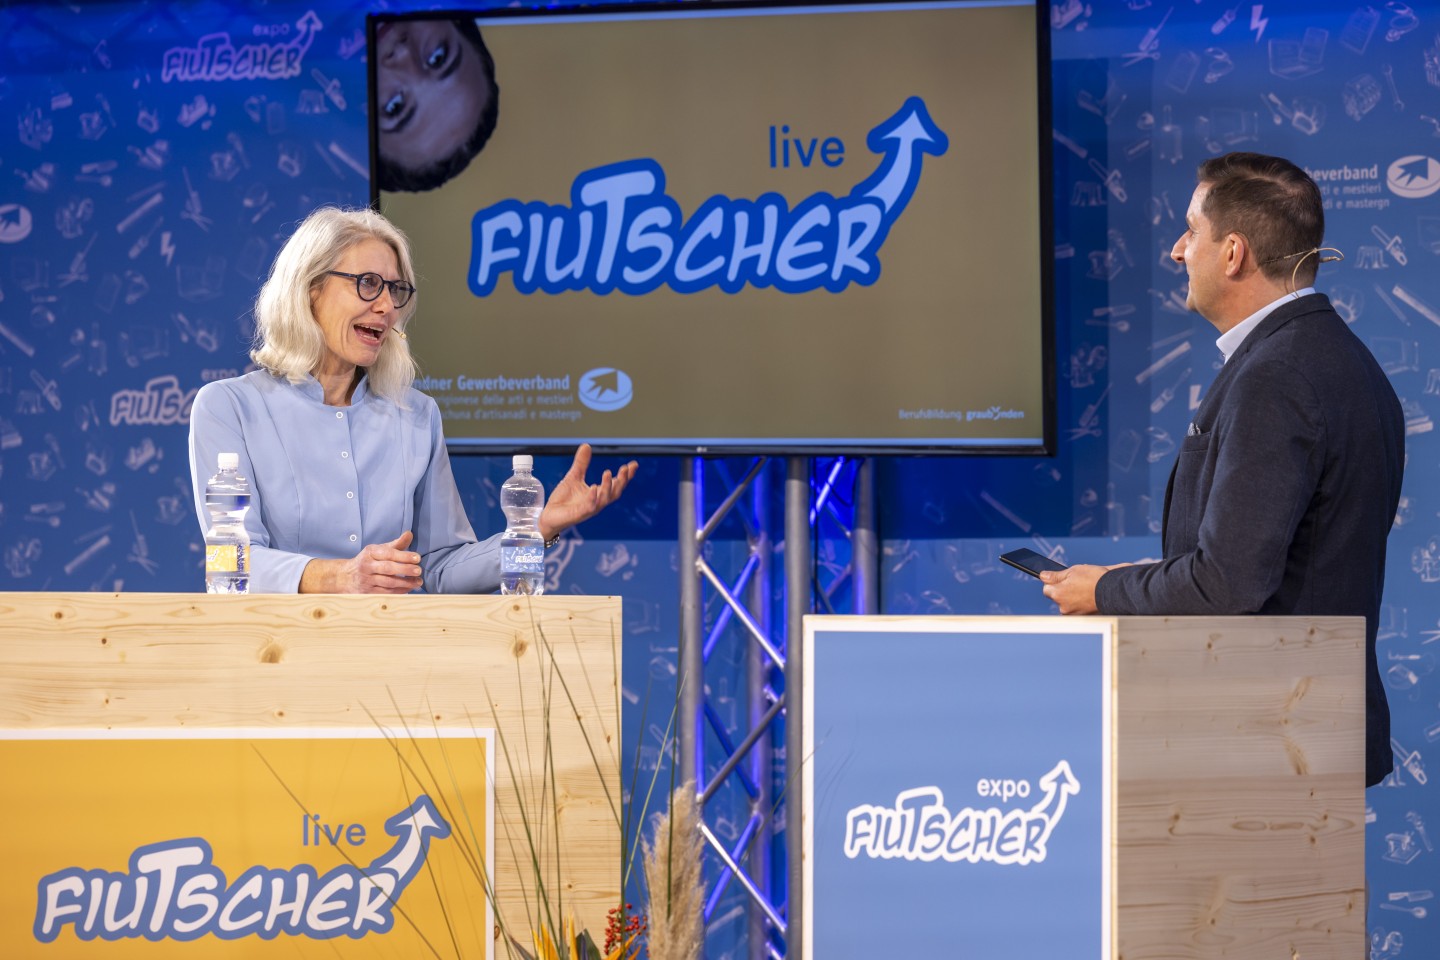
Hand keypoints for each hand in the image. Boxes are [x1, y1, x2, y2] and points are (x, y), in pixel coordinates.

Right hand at [300, 531, 422, 593]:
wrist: (345, 577)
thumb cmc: (368, 561)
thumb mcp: (379, 550)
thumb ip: (396, 544)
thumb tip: (409, 534)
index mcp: (370, 552)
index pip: (388, 553)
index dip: (404, 556)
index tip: (417, 558)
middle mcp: (367, 565)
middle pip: (388, 568)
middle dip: (405, 569)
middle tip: (419, 571)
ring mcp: (366, 580)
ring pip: (388, 582)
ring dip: (405, 583)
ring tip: (418, 582)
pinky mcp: (367, 592)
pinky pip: (385, 593)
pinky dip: (399, 592)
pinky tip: (409, 589)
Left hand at [539, 443, 638, 541]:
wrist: (548, 515)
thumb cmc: (563, 499)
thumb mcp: (573, 477)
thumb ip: (581, 463)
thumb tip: (587, 445)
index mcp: (598, 494)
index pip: (616, 484)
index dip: (626, 476)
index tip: (633, 465)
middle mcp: (597, 502)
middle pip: (615, 493)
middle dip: (622, 481)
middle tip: (625, 469)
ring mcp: (589, 509)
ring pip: (604, 500)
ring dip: (608, 487)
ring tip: (608, 473)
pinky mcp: (579, 514)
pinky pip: (589, 507)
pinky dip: (593, 497)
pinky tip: (594, 487)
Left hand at [1038, 563, 1108, 614]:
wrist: (1113, 591)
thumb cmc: (1093, 579)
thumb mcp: (1072, 571)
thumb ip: (1055, 575)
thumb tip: (1043, 576)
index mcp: (1057, 594)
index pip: (1046, 589)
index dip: (1053, 582)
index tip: (1062, 579)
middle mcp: (1063, 607)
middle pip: (1057, 597)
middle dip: (1063, 590)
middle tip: (1076, 583)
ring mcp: (1073, 614)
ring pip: (1067, 604)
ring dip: (1072, 598)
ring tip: (1084, 590)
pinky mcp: (1083, 617)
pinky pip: (1076, 609)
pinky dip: (1080, 604)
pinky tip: (1088, 597)